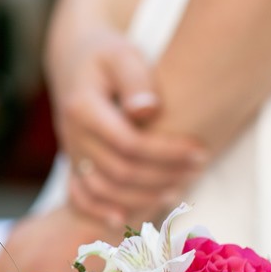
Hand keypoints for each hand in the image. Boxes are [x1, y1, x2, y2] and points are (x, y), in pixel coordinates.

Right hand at [52, 27, 206, 223]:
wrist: (75, 59)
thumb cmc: (108, 53)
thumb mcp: (122, 54)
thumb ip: (135, 80)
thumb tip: (148, 111)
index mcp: (83, 108)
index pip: (129, 143)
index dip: (167, 152)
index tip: (199, 150)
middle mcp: (73, 135)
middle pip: (119, 171)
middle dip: (163, 174)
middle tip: (198, 167)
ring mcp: (71, 151)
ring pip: (103, 189)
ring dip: (142, 195)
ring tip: (179, 189)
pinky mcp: (74, 161)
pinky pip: (80, 195)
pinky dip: (100, 211)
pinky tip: (127, 218)